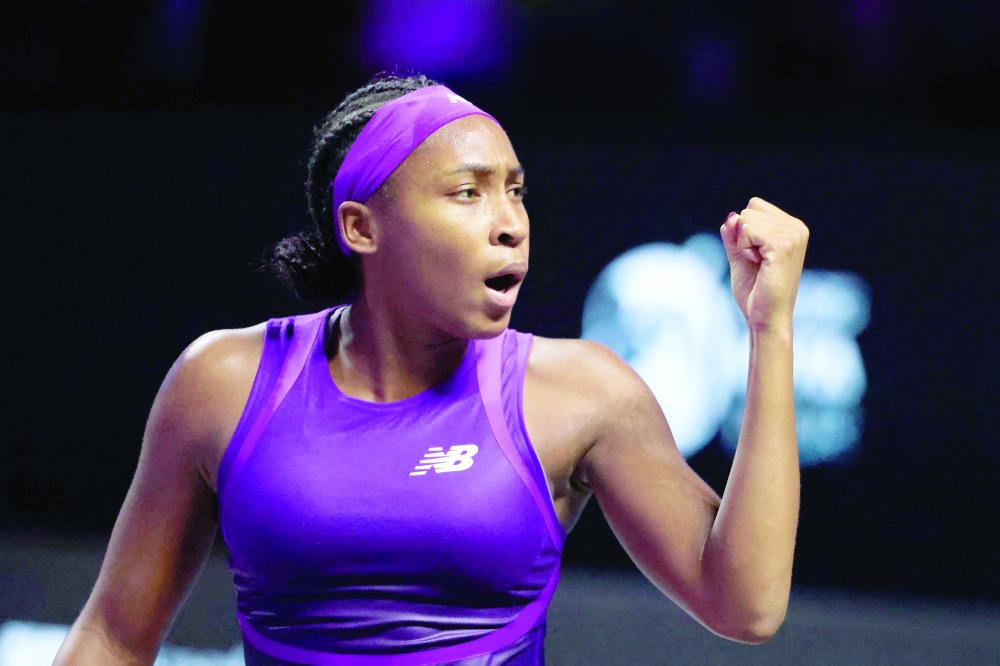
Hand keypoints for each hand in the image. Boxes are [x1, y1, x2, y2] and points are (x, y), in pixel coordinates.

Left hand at [720, 198, 808, 333]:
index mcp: (792, 228)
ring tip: (760, 265)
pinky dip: (743, 249)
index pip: (754, 206)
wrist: (766, 318)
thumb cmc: (756, 292)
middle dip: (743, 237)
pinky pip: (746, 230)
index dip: (745, 231)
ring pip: (746, 219)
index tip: (758, 256)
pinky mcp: (783, 245)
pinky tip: (758, 265)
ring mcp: (793, 235)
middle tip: (758, 263)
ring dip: (743, 245)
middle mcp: (797, 228)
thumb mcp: (741, 256)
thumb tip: (731, 215)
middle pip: (749, 210)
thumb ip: (735, 235)